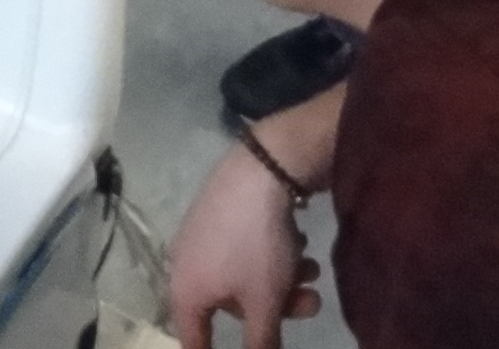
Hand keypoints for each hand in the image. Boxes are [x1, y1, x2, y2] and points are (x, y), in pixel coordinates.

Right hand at [170, 147, 323, 348]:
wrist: (261, 168)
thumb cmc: (256, 245)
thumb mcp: (264, 302)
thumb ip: (260, 343)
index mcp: (186, 293)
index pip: (194, 343)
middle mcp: (185, 264)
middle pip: (232, 305)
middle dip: (275, 307)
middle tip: (312, 302)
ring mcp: (201, 234)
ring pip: (244, 273)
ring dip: (283, 278)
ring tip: (313, 269)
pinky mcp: (220, 210)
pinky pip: (243, 246)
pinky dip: (272, 252)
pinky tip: (298, 241)